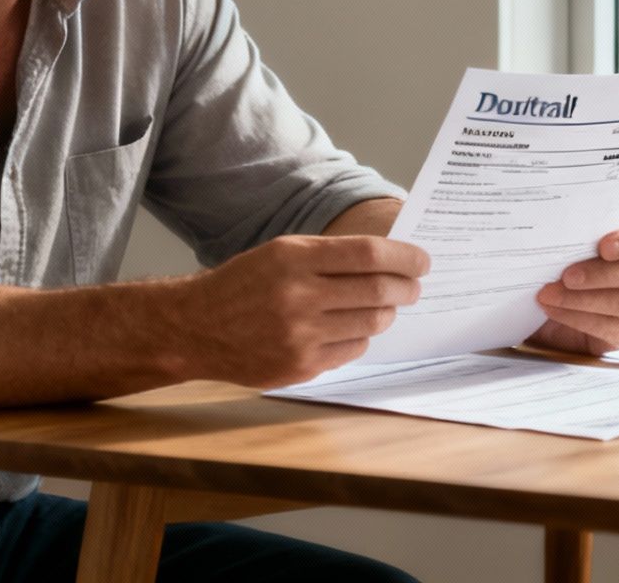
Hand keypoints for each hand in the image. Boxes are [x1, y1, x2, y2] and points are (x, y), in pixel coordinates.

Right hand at [159, 235, 428, 387]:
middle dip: (406, 287)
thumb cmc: (244, 285)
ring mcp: (300, 335)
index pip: (369, 254)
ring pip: (371, 323)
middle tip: (414, 286)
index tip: (422, 260)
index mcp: (294, 259)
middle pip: (378, 290)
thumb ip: (330, 255)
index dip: (405, 257)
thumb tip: (389, 258)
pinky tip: (354, 327)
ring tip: (387, 306)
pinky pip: (353, 349)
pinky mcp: (301, 366)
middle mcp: (298, 296)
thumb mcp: (280, 253)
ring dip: (387, 313)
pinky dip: (362, 336)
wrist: (196, 328)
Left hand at [529, 217, 618, 354]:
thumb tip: (559, 233)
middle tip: (567, 275)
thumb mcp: (581, 244)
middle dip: (598, 274)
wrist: (566, 304)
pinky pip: (607, 326)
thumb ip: (582, 237)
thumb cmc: (578, 262)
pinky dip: (574, 316)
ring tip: (550, 294)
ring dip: (580, 299)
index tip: (604, 247)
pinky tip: (554, 309)